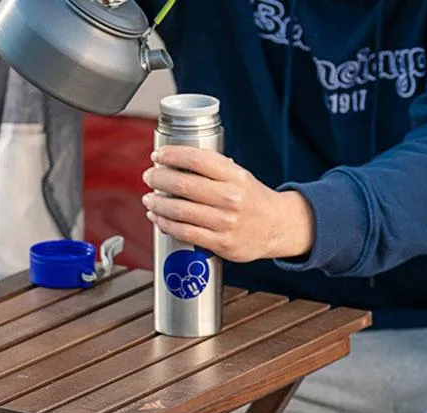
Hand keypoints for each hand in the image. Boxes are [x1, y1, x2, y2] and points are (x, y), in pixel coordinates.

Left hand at [142, 146, 314, 262]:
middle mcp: (230, 197)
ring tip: (149, 199)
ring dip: (158, 203)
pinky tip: (157, 218)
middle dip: (159, 178)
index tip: (158, 156)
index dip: (172, 155)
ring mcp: (224, 221)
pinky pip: (184, 232)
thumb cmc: (253, 201)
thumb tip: (178, 161)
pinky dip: (165, 224)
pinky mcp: (220, 242)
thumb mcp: (240, 177)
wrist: (278, 227)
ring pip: (180, 210)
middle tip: (149, 176)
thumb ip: (214, 170)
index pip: (197, 159)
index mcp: (235, 176)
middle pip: (184, 184)